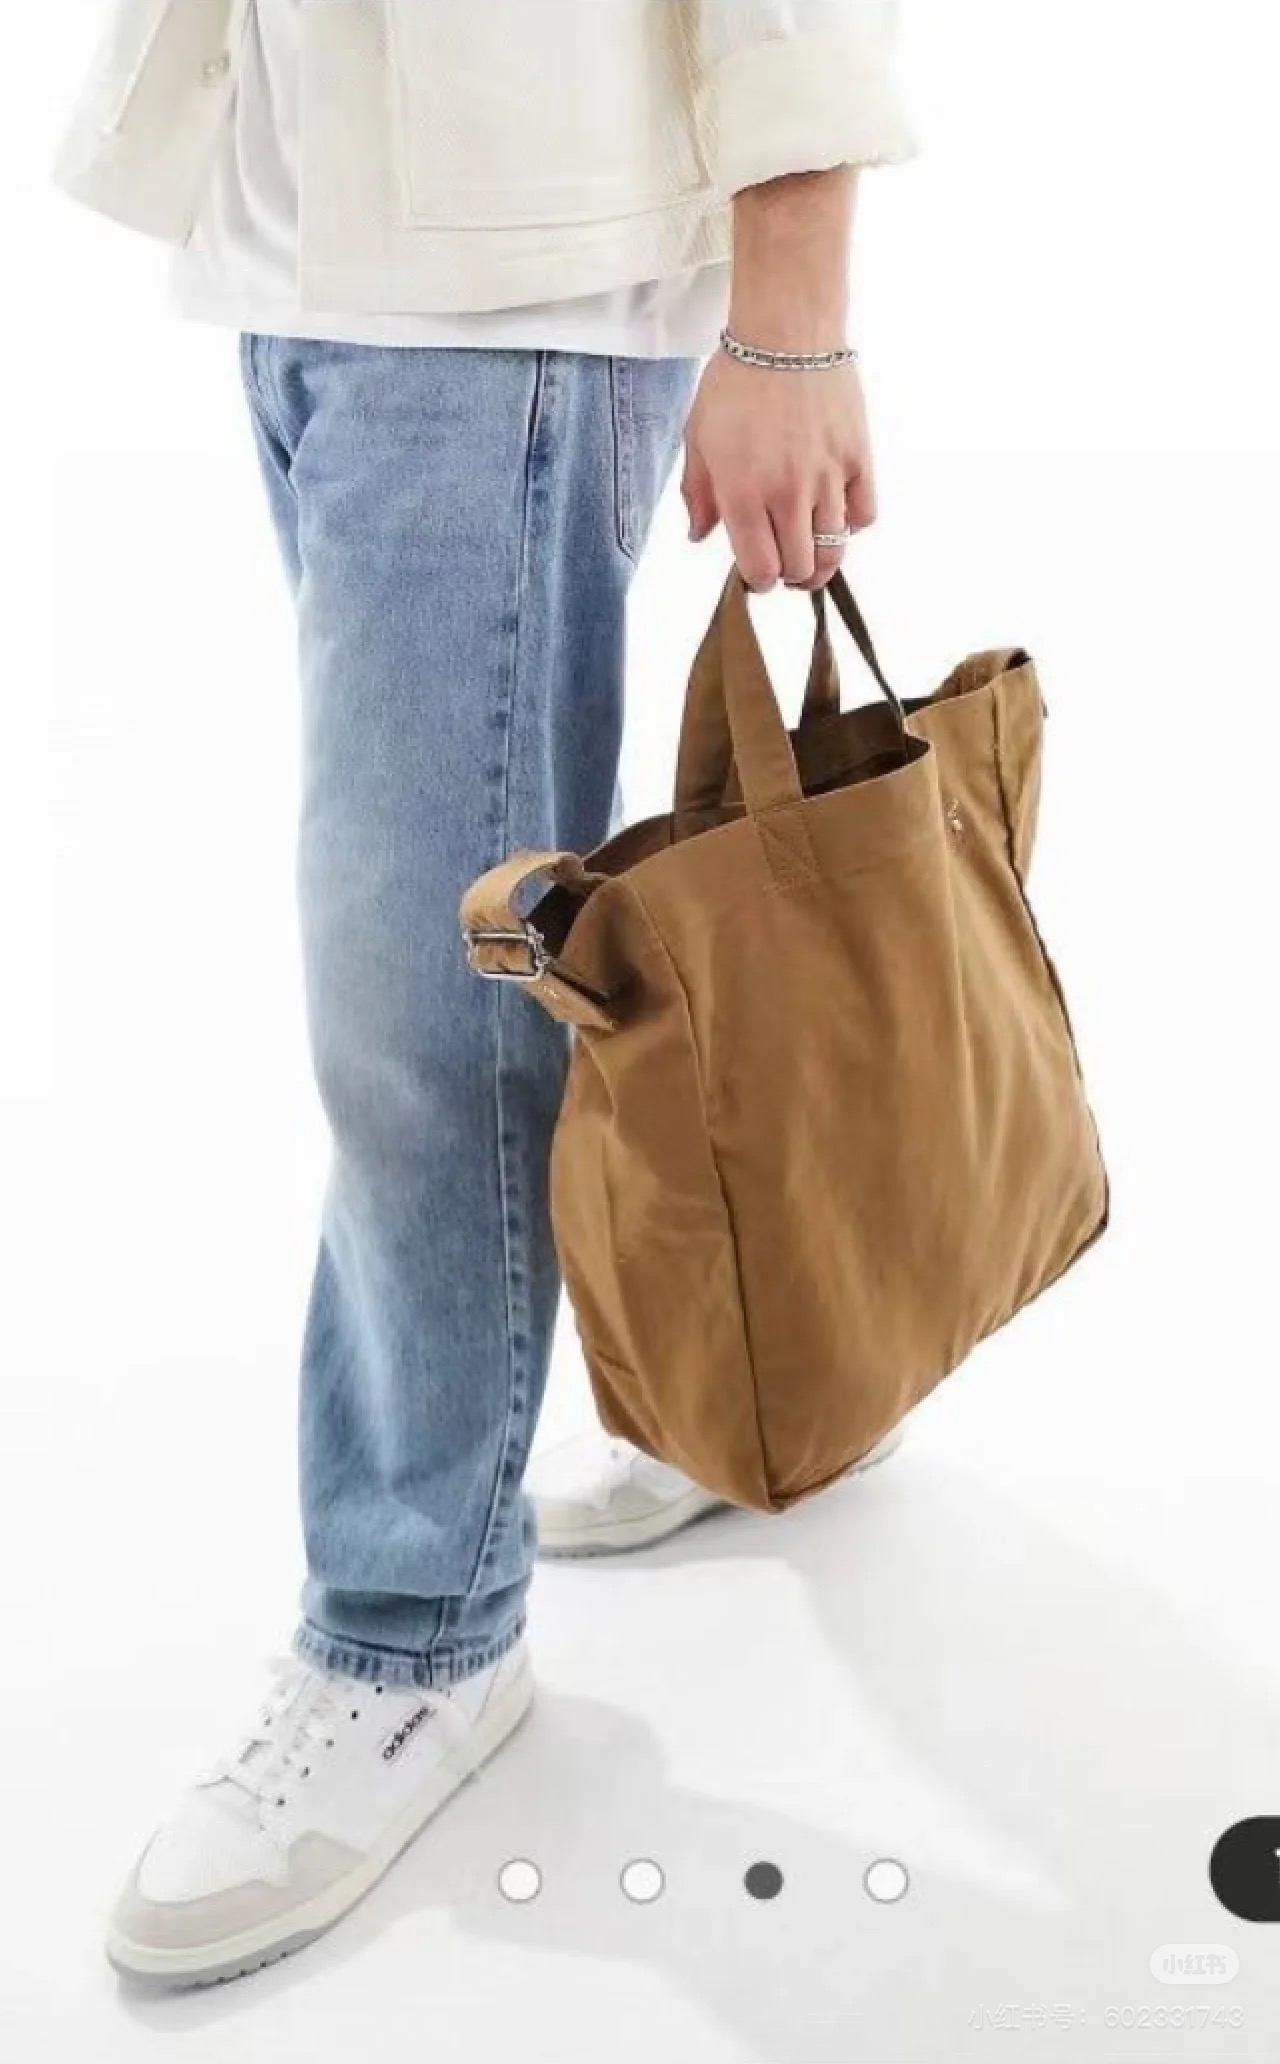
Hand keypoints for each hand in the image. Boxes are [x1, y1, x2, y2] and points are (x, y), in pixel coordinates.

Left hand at [681, 351, 876, 592]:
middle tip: (783, 562)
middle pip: (799, 568)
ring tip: (810, 551)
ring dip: (821, 561)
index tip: (756, 571)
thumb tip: (701, 535)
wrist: (786, 333)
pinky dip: (851, 524)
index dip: (758, 580)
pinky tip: (836, 512)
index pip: (760, 570)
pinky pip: (863, 515)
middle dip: (789, 576)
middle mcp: (788, 494)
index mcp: (743, 493)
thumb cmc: (736, 382)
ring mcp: (828, 479)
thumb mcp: (698, 437)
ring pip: (834, 551)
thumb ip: (697, 493)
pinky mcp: (858, 459)